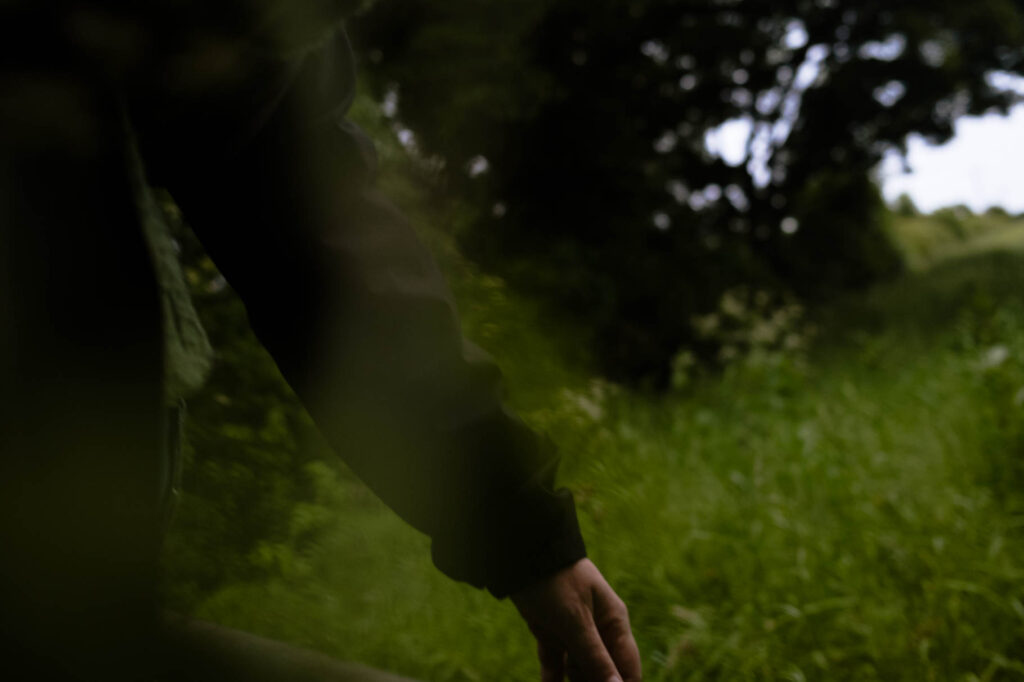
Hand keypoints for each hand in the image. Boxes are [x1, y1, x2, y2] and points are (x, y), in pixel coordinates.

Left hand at [511, 558, 640, 681]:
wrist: (521, 555)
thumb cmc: (555, 581)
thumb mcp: (576, 621)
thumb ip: (596, 658)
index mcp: (614, 623)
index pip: (627, 668)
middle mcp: (598, 631)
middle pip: (604, 674)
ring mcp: (574, 634)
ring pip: (579, 672)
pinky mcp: (551, 635)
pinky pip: (555, 666)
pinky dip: (553, 680)